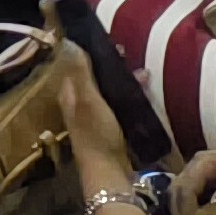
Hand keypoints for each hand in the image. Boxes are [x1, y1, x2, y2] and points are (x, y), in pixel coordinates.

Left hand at [57, 45, 135, 204]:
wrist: (109, 172)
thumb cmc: (97, 133)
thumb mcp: (88, 99)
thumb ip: (80, 72)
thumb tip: (70, 42)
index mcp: (69, 92)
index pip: (76, 63)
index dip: (91, 51)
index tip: (111, 42)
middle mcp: (79, 102)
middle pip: (95, 75)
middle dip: (112, 65)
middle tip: (130, 57)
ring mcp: (95, 115)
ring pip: (109, 89)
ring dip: (125, 80)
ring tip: (146, 76)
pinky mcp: (110, 127)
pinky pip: (120, 104)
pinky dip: (131, 96)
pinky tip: (147, 95)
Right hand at [176, 144, 215, 213]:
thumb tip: (210, 204)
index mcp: (205, 161)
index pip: (185, 186)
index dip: (185, 208)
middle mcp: (196, 164)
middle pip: (176, 188)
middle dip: (178, 210)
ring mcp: (198, 171)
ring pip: (179, 191)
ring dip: (181, 209)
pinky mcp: (203, 180)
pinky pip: (189, 194)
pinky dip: (188, 207)